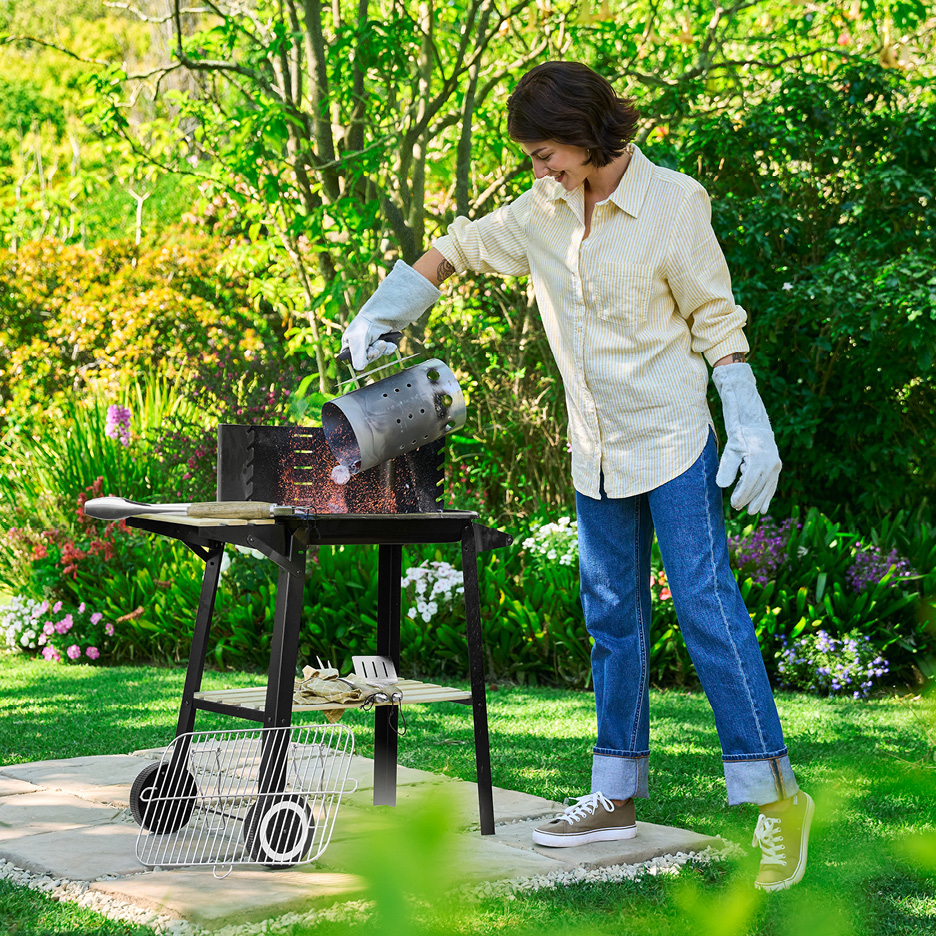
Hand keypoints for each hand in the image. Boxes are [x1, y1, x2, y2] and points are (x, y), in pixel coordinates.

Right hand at [341, 317, 399, 370]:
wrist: (387, 310)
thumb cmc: (369, 323)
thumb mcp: (359, 340)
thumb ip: (358, 357)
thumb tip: (359, 368)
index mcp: (349, 341)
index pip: (351, 359)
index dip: (360, 360)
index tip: (367, 354)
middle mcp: (359, 341)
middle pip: (366, 358)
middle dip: (373, 353)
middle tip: (377, 346)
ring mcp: (372, 340)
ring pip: (377, 354)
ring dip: (381, 349)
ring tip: (383, 341)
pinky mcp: (383, 339)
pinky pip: (385, 350)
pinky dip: (388, 348)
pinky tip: (390, 344)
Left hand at [711, 363, 781, 514]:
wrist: (755, 425)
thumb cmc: (739, 437)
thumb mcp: (730, 450)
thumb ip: (727, 467)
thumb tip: (722, 486)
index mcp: (759, 460)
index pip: (750, 482)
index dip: (742, 495)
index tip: (734, 504)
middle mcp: (770, 464)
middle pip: (759, 487)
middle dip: (748, 499)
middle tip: (737, 508)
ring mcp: (775, 466)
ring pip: (767, 488)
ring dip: (759, 501)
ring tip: (751, 512)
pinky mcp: (776, 468)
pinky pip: (772, 485)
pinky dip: (767, 496)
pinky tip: (763, 508)